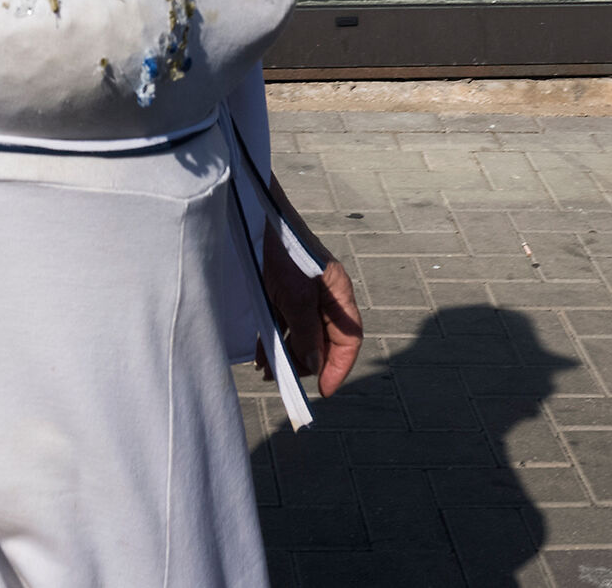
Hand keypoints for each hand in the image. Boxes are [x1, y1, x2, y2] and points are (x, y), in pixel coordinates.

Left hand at [260, 235, 361, 395]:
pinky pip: (285, 326)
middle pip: (324, 341)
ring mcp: (306, 297)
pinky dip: (275, 342)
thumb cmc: (286, 253)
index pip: (349, 340)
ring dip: (288, 356)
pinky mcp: (286, 294)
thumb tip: (314, 366)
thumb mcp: (296, 297)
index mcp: (339, 297)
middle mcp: (326, 299)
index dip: (339, 367)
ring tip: (269, 374)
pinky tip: (263, 358)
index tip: (324, 391)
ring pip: (302, 336)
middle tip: (288, 382)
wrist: (263, 221)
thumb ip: (306, 333)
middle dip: (308, 364)